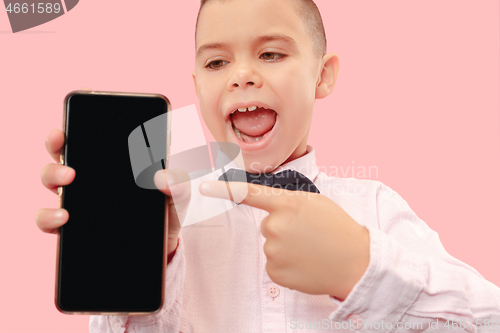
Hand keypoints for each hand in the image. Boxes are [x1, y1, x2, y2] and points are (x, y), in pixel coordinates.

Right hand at [36, 87, 189, 260]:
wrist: (162, 245)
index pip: (88, 136)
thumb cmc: (168, 210)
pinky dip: (50, 217)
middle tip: (67, 149)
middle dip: (56, 146)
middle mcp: (90, 176)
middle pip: (61, 153)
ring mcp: (80, 199)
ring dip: (52, 176)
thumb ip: (178, 183)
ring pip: (51, 180)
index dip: (74, 124)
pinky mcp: (74, 226)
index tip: (68, 119)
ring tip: (68, 180)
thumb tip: (163, 177)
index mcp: (113, 161)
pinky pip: (50, 220)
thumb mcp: (178, 195)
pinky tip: (63, 216)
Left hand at [199, 181, 369, 298]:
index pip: (249, 193)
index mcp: (286, 204)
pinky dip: (287, 265)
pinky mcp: (275, 273)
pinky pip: (274, 264)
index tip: (203, 187)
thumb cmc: (338, 229)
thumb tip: (270, 211)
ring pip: (271, 245)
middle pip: (267, 225)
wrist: (356, 262)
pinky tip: (305, 263)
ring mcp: (274, 251)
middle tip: (307, 234)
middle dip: (283, 227)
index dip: (224, 190)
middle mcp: (275, 226)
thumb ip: (288, 201)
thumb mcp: (315, 203)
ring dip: (286, 247)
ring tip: (310, 249)